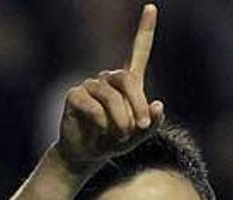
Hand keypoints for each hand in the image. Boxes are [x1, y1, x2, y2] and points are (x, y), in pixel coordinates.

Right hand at [55, 4, 164, 173]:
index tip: (152, 7)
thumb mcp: (140, 135)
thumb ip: (152, 122)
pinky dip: (102, 124)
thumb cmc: (116, 140)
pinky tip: (99, 131)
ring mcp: (90, 85)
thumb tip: (158, 105)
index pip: (138, 51)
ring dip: (121, 120)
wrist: (88, 153)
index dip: (145, 30)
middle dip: (138, 105)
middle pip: (127, 79)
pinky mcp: (74, 95)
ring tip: (120, 136)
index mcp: (127, 82)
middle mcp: (108, 78)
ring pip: (112, 98)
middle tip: (141, 127)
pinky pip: (94, 107)